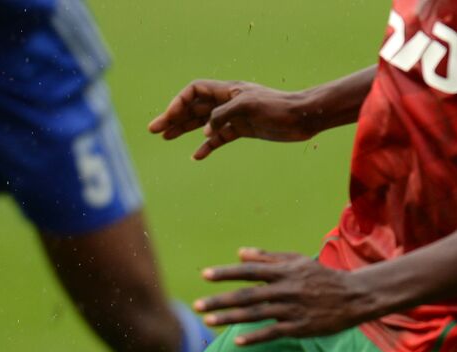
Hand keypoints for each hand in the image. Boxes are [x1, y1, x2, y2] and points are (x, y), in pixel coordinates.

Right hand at [149, 80, 314, 159]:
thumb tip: (206, 130)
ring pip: (202, 122)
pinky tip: (196, 155)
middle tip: (153, 130)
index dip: (178, 102)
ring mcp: (234, 117)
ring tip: (165, 138)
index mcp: (228, 91)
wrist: (302, 118)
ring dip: (184, 129)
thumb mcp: (249, 107)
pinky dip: (207, 146)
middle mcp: (228, 102)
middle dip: (173, 117)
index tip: (169, 118)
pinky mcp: (243, 130)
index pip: (194, 91)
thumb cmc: (278, 108)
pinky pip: (219, 138)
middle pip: (194, 107)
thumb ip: (223, 116)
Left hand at [194, 249, 377, 345]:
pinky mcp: (300, 328)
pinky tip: (237, 341)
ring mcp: (292, 310)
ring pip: (256, 315)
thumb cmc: (321, 277)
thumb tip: (240, 253)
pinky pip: (273, 333)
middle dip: (220, 300)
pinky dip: (255, 337)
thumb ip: (268, 258)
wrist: (353, 296)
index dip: (226, 273)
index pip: (249, 272)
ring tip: (208, 320)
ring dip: (230, 318)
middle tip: (196, 305)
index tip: (205, 275)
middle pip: (247, 295)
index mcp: (284, 272)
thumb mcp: (297, 262)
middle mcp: (285, 290)